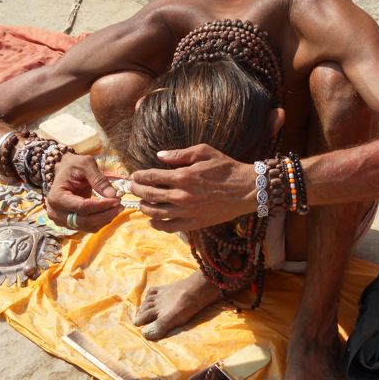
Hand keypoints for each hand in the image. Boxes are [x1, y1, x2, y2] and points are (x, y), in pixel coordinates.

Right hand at [45, 153, 123, 231]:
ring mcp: (62, 221)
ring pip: (88, 226)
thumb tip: (112, 195)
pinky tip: (110, 211)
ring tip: (118, 207)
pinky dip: (102, 220)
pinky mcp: (70, 224)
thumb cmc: (73, 166)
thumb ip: (98, 179)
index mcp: (56, 197)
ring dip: (105, 219)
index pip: (82, 207)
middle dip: (106, 214)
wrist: (65, 171)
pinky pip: (89, 227)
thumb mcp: (86, 165)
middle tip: (120, 205)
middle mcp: (56, 213)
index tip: (117, 200)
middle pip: (85, 220)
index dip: (101, 205)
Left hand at [129, 144, 254, 232]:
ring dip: (144, 207)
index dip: (139, 177)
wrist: (246, 190)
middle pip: (150, 195)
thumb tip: (159, 156)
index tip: (134, 176)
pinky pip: (170, 227)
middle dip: (137, 191)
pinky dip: (158, 224)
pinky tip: (153, 220)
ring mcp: (187, 212)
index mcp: (184, 176)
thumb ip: (179, 154)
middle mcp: (182, 196)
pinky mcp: (195, 223)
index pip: (152, 177)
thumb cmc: (226, 168)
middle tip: (131, 188)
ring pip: (156, 212)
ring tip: (140, 203)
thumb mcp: (204, 152)